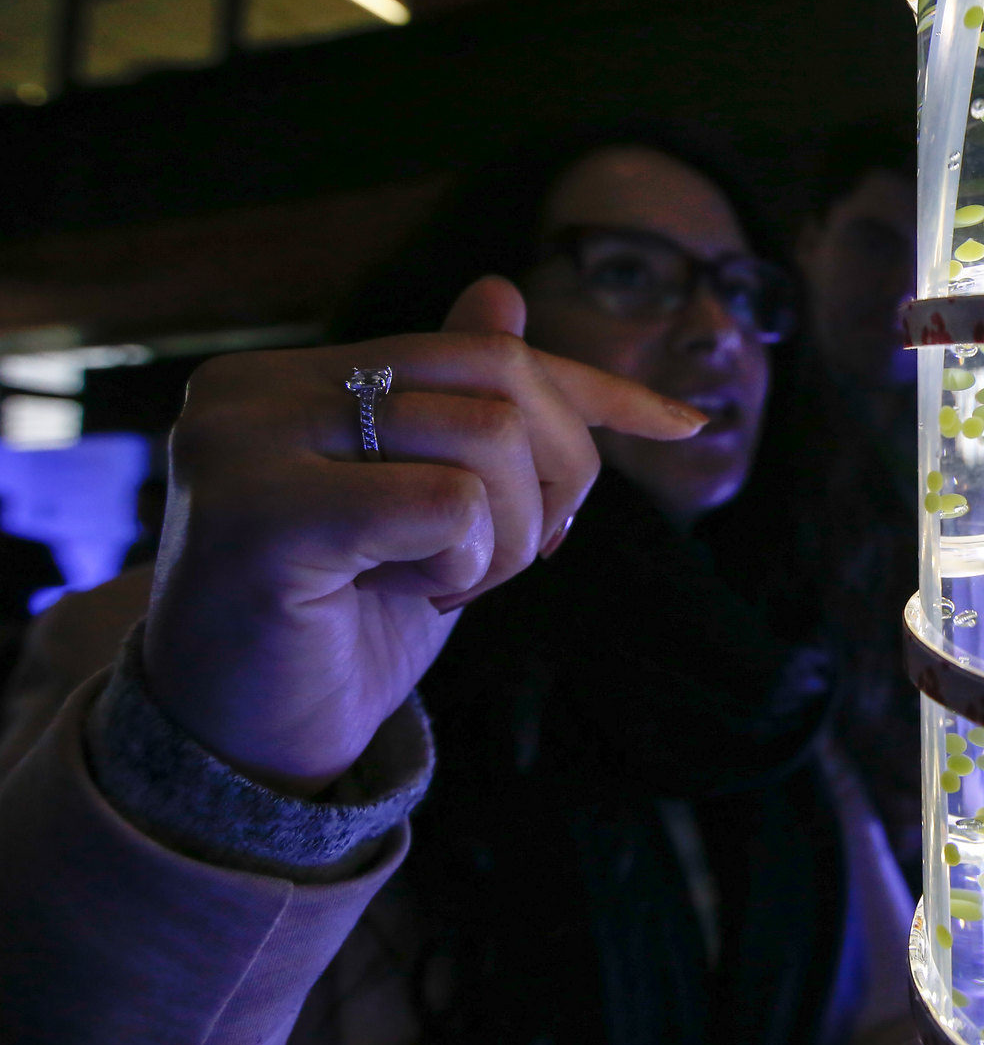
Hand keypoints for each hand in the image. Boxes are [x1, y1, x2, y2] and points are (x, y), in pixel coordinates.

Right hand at [142, 278, 705, 796]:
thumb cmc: (334, 631)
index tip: (685, 426)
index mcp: (286, 377)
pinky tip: (414, 597)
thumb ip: (455, 411)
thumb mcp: (422, 512)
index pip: (478, 349)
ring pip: (486, 437)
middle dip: (558, 474)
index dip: (590, 390)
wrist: (238, 754)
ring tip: (444, 586)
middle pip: (497, 375)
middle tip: (518, 558)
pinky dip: (466, 560)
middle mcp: (252, 391)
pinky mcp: (259, 515)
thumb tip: (502, 290)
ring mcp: (244, 445)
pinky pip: (449, 502)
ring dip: (506, 534)